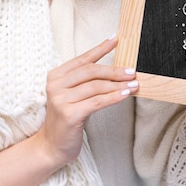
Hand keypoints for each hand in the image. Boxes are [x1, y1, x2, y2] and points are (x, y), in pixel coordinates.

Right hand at [34, 37, 137, 165]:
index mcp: (55, 76)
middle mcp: (55, 85)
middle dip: (114, 70)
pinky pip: (97, 102)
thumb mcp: (72, 96)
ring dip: (118, 85)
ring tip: (134, 85)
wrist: (51, 146)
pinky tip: (125, 95)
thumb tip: (115, 70)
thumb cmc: (66, 119)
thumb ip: (85, 82)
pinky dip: (114, 97)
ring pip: (96, 87)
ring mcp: (61, 100)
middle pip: (91, 71)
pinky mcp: (69, 114)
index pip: (82, 59)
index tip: (116, 39)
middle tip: (132, 71)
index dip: (100, 49)